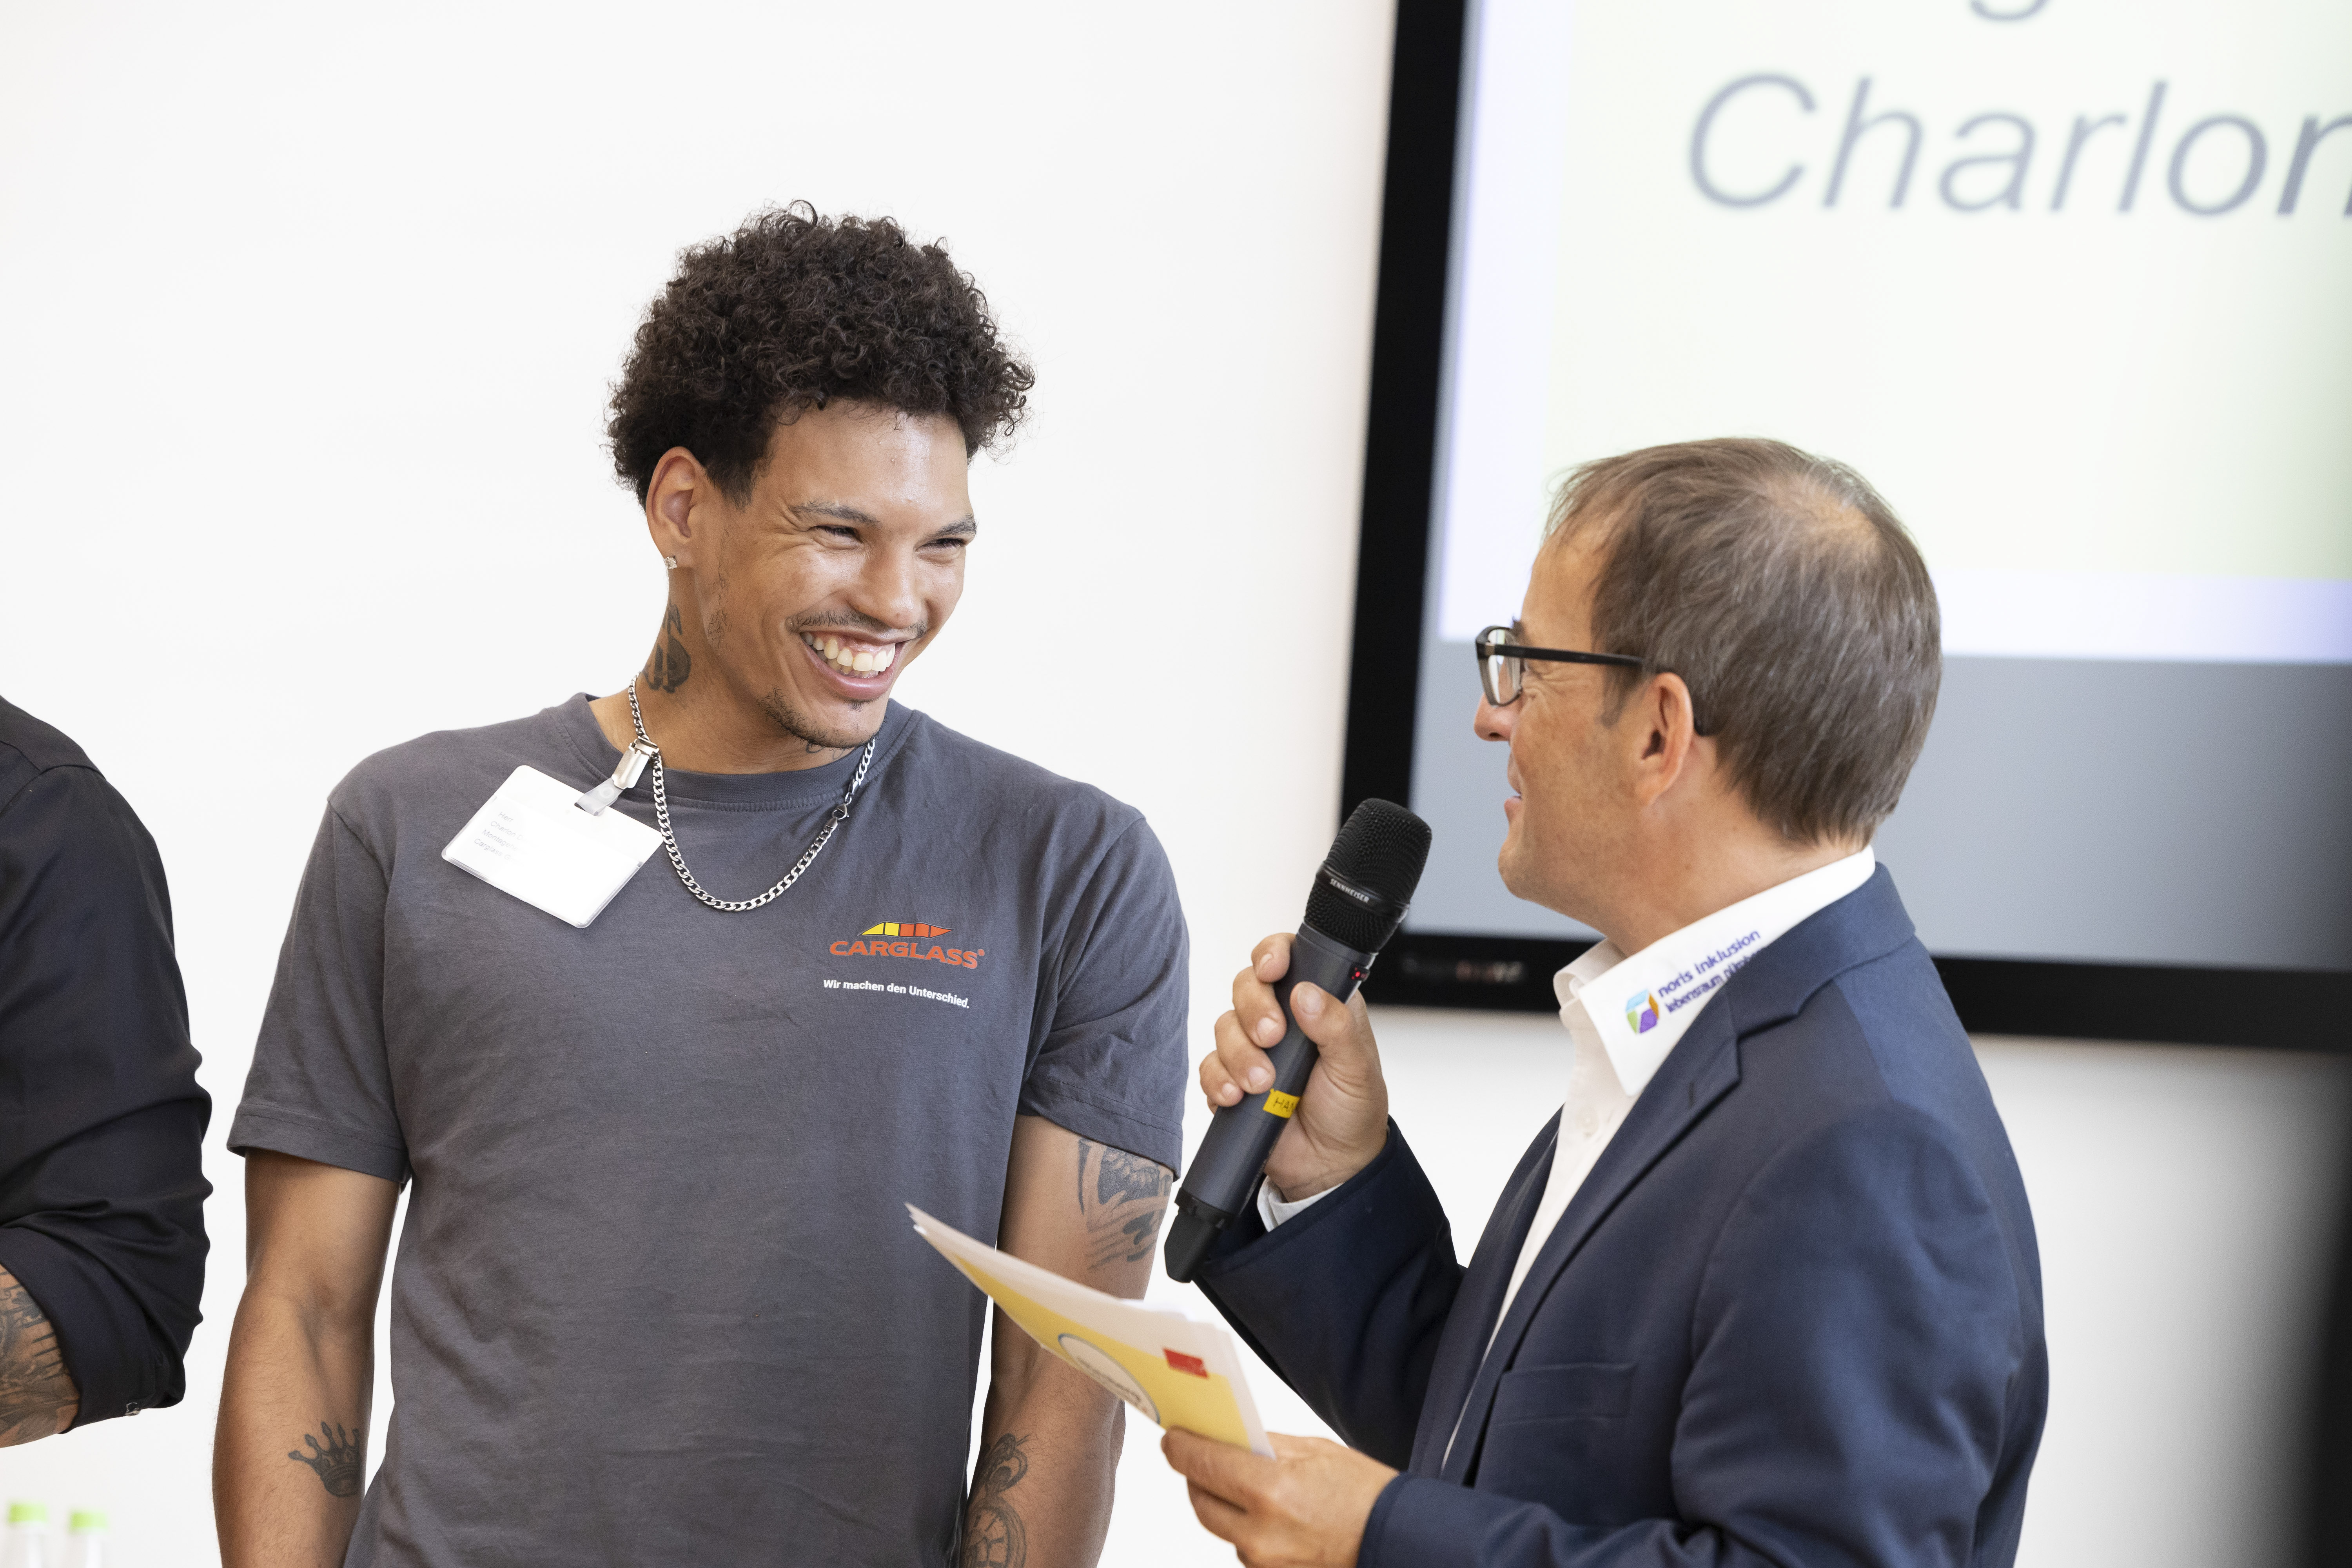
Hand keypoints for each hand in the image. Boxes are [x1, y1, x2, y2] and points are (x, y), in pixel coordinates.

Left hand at [1161, 1428, 1394, 1567]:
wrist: (1394, 1537)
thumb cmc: (1363, 1493)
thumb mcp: (1312, 1450)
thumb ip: (1263, 1446)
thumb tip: (1226, 1438)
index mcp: (1269, 1490)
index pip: (1199, 1463)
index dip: (1180, 1446)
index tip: (1174, 1436)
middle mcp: (1258, 1532)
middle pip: (1199, 1498)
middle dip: (1197, 1473)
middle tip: (1205, 1453)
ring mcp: (1262, 1560)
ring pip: (1218, 1524)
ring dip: (1221, 1501)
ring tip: (1241, 1481)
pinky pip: (1239, 1545)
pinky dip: (1242, 1525)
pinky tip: (1263, 1509)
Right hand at [1199, 934, 1388, 1201]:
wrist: (1331, 1167)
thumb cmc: (1352, 1111)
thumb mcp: (1357, 1067)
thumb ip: (1336, 1027)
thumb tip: (1306, 995)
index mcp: (1317, 1003)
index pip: (1287, 958)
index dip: (1272, 955)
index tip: (1271, 969)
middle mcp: (1282, 1019)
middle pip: (1246, 987)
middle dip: (1253, 1010)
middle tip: (1271, 1037)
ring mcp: (1254, 1049)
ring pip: (1224, 1026)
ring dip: (1239, 1054)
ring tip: (1263, 1085)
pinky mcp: (1232, 1079)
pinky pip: (1209, 1067)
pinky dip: (1219, 1080)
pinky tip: (1237, 1098)